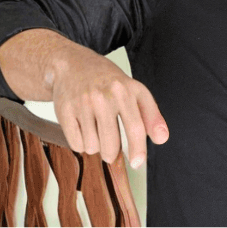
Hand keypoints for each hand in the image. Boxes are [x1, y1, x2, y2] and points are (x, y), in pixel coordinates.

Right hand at [48, 47, 168, 168]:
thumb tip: (162, 138)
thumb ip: (151, 115)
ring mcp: (83, 103)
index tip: (137, 163)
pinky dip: (80, 143)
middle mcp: (104, 96)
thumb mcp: (134, 91)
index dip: (138, 149)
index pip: (136, 127)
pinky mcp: (64, 111)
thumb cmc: (108, 82)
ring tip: (95, 128)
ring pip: (92, 147)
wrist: (72, 65)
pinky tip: (83, 127)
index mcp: (126, 91)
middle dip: (112, 153)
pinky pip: (76, 144)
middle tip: (111, 148)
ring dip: (95, 146)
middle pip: (111, 144)